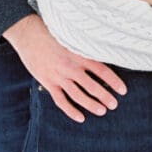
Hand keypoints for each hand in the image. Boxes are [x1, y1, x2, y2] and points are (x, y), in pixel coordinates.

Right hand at [3, 14, 126, 122]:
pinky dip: (71, 111)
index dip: (114, 81)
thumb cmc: (51, 33)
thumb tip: (101, 51)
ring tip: (102, 111)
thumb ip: (84, 46)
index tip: (123, 90)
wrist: (28, 34)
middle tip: (114, 104)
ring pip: (78, 96)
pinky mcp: (48, 83)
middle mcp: (71, 67)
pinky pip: (61, 100)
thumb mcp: (70, 37)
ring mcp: (59, 76)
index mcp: (79, 54)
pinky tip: (80, 118)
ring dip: (91, 105)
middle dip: (105, 97)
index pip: (102, 70)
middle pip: (92, 86)